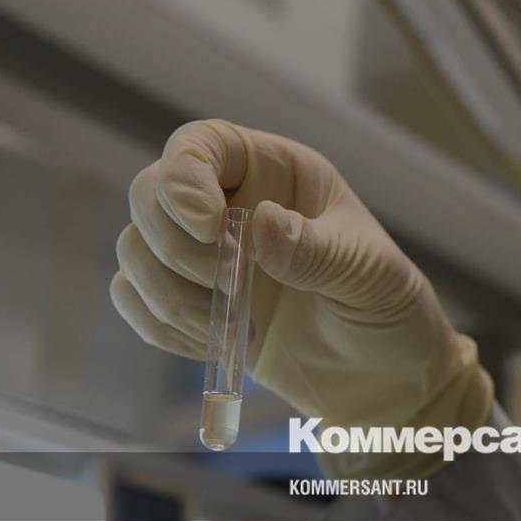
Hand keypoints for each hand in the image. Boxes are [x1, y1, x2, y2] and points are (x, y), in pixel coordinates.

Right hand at [110, 119, 491, 476]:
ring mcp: (205, 255)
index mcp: (277, 174)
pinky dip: (160, 324)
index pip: (202, 143)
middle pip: (149, 191)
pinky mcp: (191, 304)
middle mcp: (231, 205)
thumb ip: (317, 250)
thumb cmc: (386, 306)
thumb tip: (260, 225)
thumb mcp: (367, 272)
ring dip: (168, 292)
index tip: (208, 223)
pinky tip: (213, 343)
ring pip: (134, 248)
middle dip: (174, 242)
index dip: (184, 174)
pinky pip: (134, 300)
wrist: (382, 377)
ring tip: (231, 324)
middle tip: (231, 284)